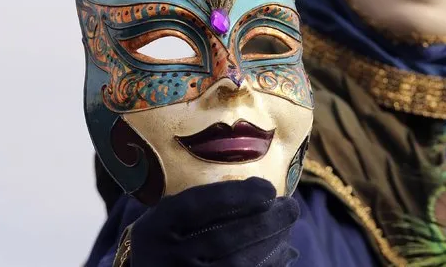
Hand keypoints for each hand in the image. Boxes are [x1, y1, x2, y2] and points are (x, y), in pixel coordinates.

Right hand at [129, 177, 299, 266]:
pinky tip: (284, 253)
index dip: (234, 195)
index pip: (195, 206)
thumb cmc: (165, 241)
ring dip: (272, 246)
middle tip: (292, 207)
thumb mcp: (165, 218)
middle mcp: (164, 259)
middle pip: (222, 238)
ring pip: (236, 266)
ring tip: (289, 230)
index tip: (267, 187)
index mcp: (153, 228)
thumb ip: (198, 203)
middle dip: (265, 222)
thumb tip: (263, 191)